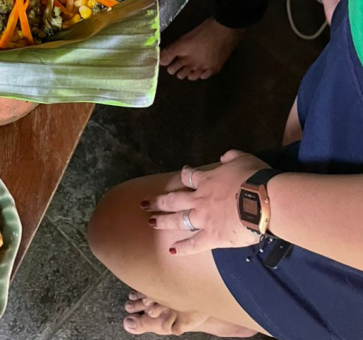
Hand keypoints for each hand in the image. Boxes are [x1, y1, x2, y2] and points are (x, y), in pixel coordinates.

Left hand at [143, 151, 270, 254]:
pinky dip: (182, 248)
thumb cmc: (254, 178)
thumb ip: (230, 157)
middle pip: (174, 199)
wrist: (261, 201)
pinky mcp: (212, 237)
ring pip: (178, 220)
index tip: (183, 174)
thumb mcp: (242, 159)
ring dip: (163, 221)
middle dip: (159, 201)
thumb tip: (223, 157)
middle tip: (145, 204)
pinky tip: (171, 250)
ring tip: (151, 222)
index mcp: (207, 180)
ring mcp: (203, 218)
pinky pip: (194, 244)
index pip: (190, 176)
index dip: (185, 174)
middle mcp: (200, 199)